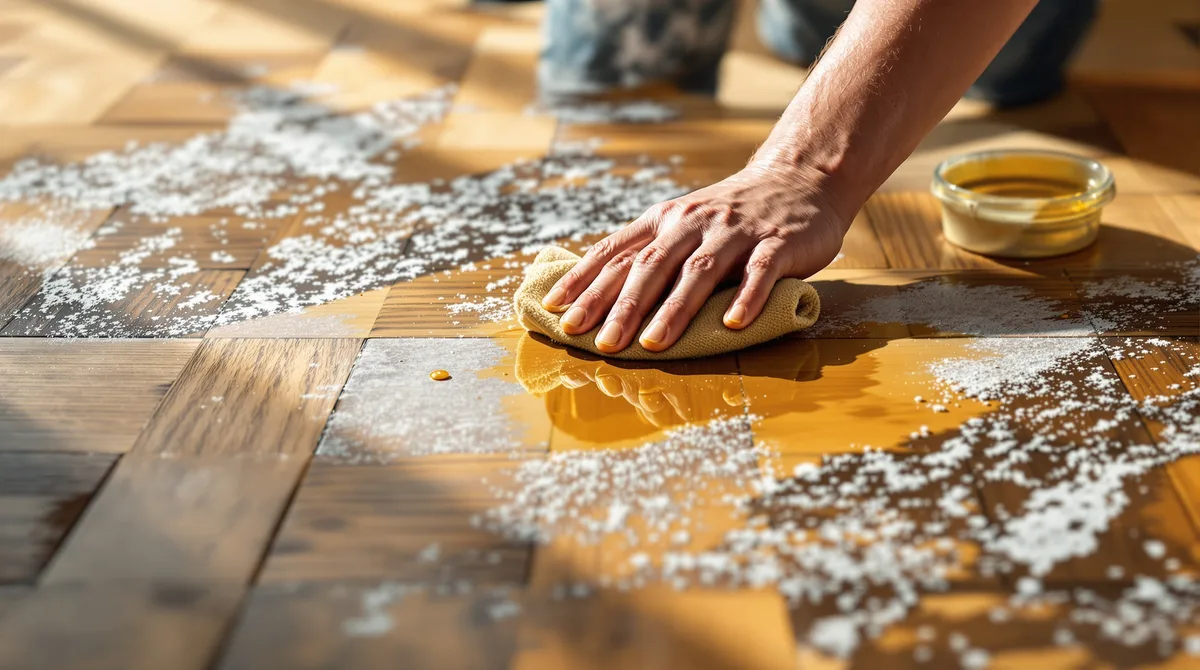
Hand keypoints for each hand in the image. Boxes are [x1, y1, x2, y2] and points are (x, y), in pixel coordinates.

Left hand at [540, 164, 849, 352]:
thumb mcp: (683, 224)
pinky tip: (733, 325)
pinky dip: (747, 298)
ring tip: (653, 344)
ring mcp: (735, 232)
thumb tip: (599, 298)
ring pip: (699, 271)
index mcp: (664, 221)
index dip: (585, 281)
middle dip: (622, 307)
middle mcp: (692, 223)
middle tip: (599, 343)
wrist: (798, 178)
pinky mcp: (777, 242)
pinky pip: (760, 272)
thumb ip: (651, 254)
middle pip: (650, 266)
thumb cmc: (731, 215)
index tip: (557, 311)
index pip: (616, 252)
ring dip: (674, 310)